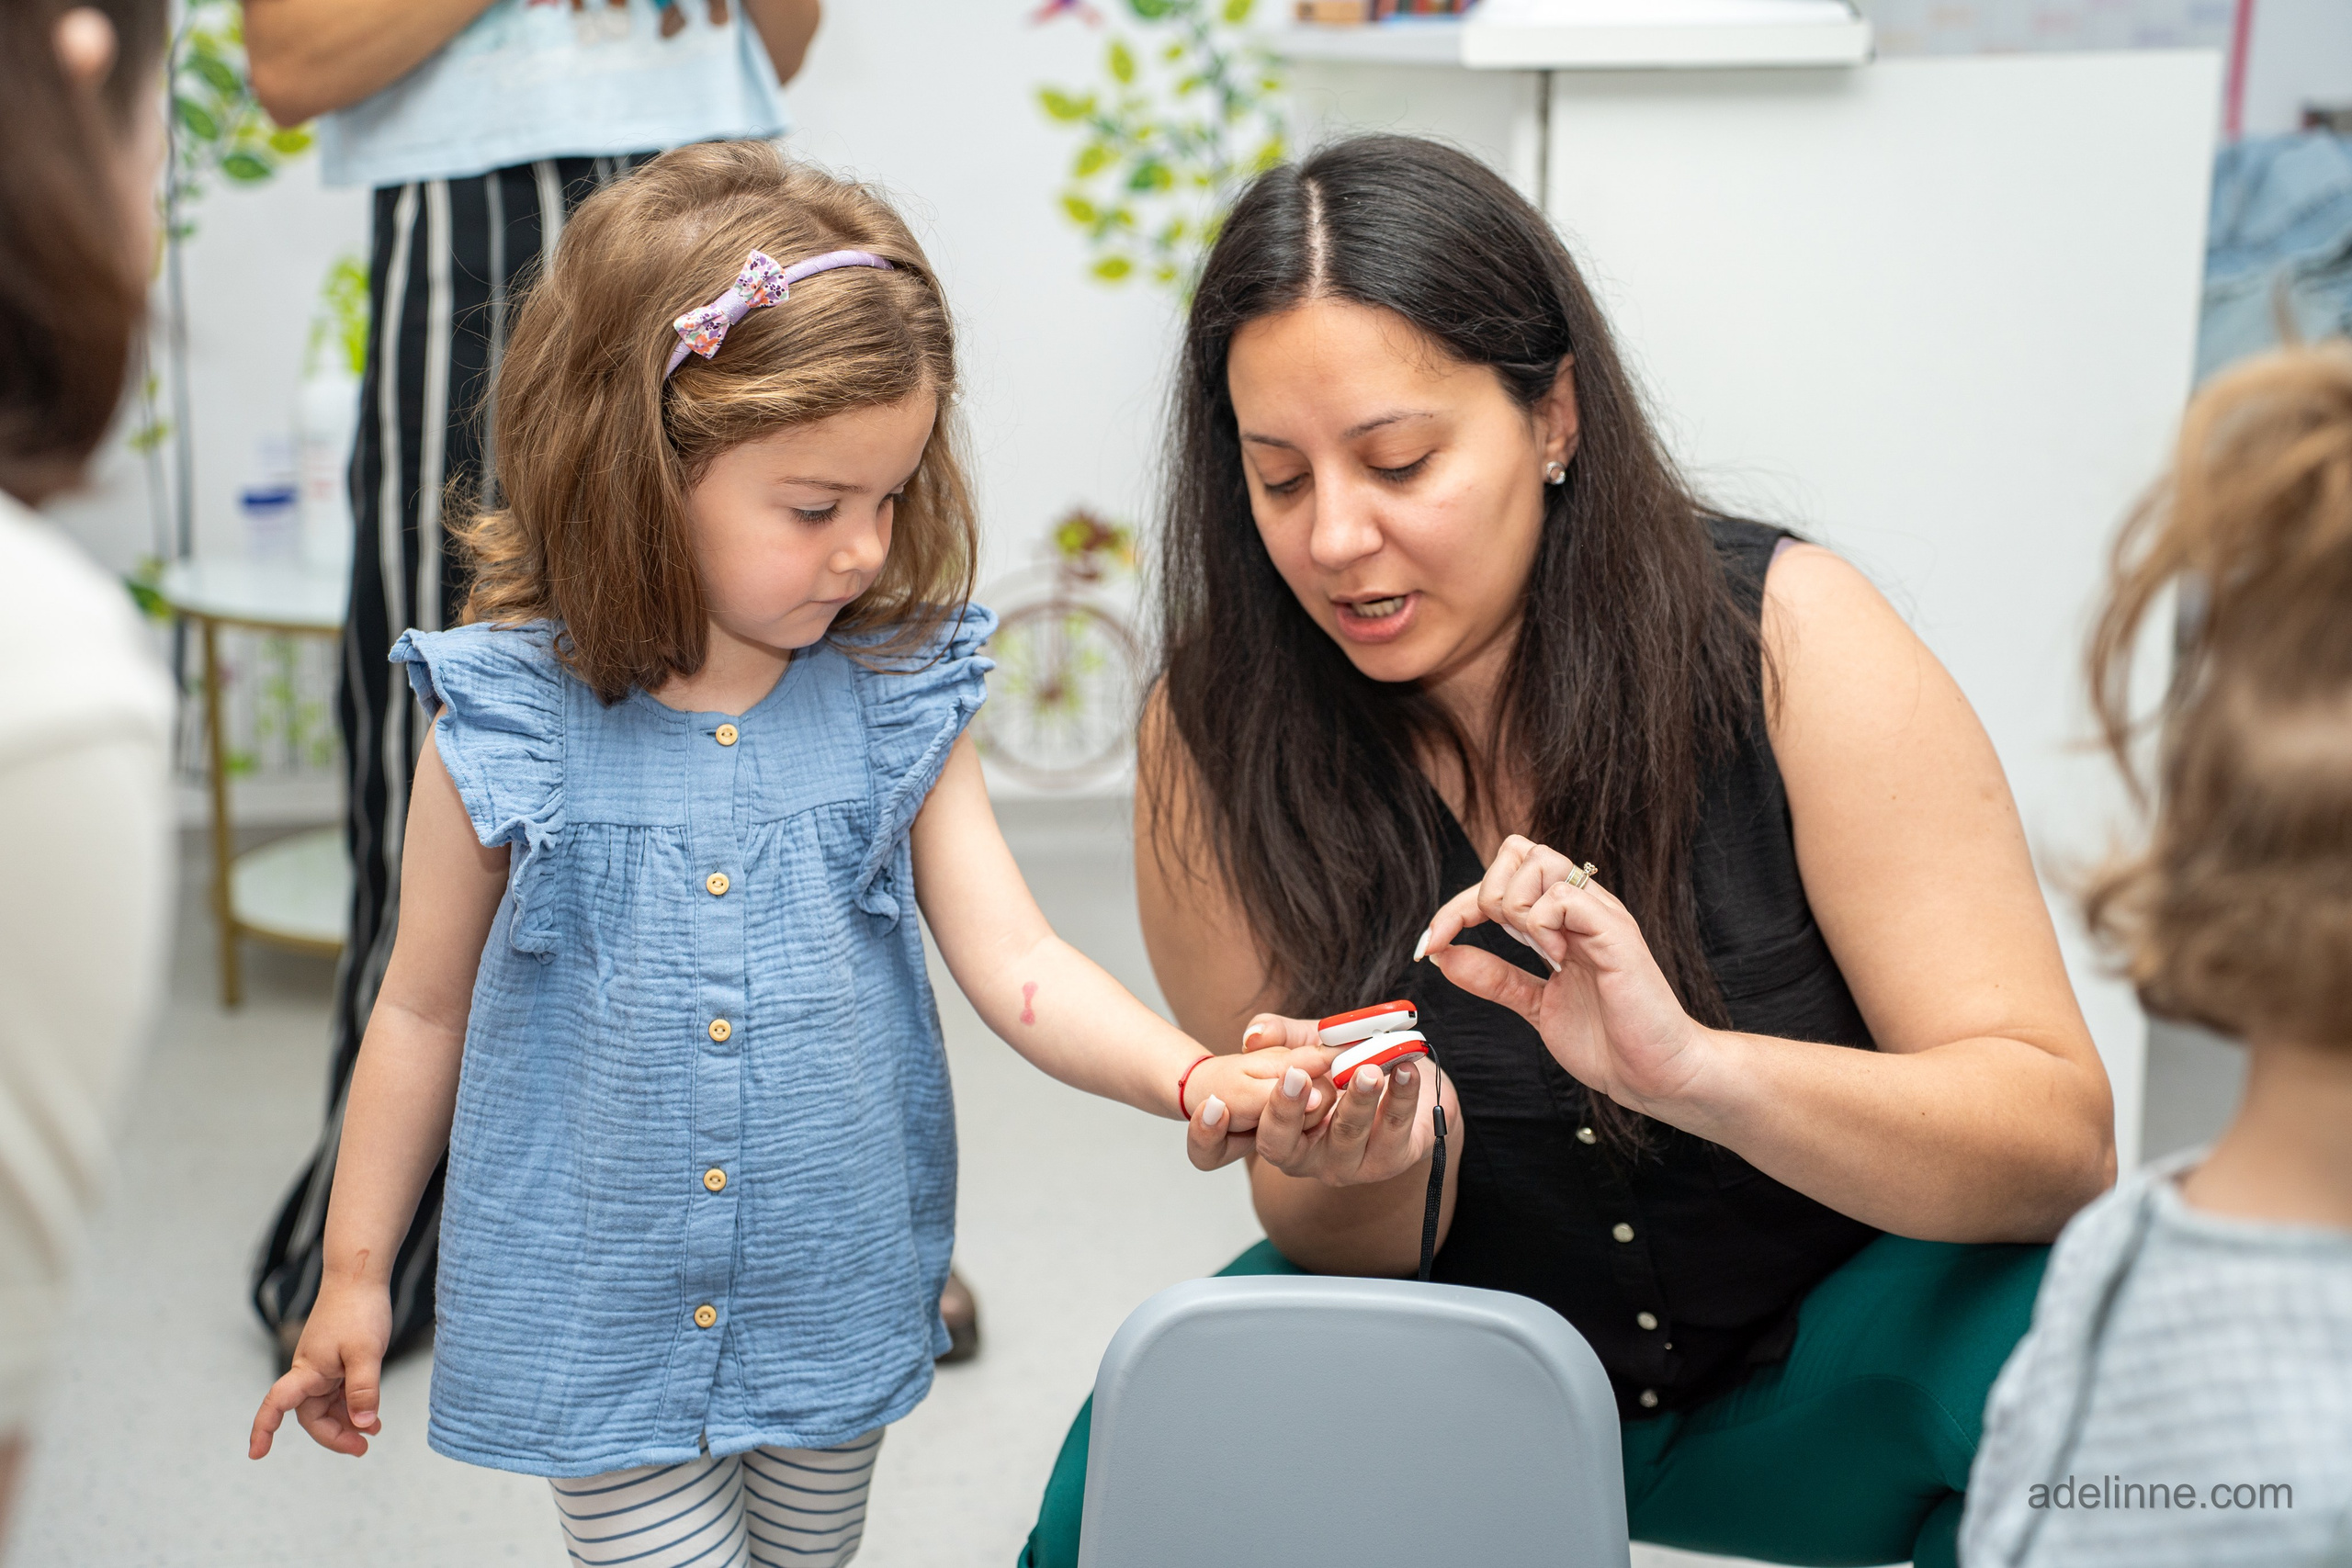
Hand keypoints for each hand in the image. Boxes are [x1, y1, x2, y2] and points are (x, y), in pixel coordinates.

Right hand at [248, 1277, 391, 1458]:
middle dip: (334, 1434)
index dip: (263, 1429)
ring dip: (347, 1421)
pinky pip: (339, 1392)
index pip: (277, 1404)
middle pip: (312, 1415)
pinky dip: (353, 1405)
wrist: (361, 1277)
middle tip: (363, 1447)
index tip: (256, 1454)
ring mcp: (323, 1367)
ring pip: (328, 1406)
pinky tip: (371, 1415)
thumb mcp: (366, 1353)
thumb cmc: (358, 1311)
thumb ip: (364, 1389)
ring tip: (372, 1432)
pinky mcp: (336, 1361)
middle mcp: (310, 1372)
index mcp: (307, 1370)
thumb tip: (363, 1424)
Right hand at [1190, 1013, 1442, 1184]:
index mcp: (1273, 1131)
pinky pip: (1393, 1130)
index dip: (1208, 1134)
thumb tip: (1254, 1035)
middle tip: (1295, 1075)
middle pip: (1279, 1147)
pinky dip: (1400, 1097)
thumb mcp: (1308, 1042)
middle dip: (1286, 1111)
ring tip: (1368, 1069)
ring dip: (1356, 1099)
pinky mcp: (1389, 1159)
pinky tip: (1403, 1070)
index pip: (1223, 1146)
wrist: (1405, 1074)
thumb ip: (1280, 1035)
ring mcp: (1345, 1163)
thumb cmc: (1347, 1063)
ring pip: (1344, 1136)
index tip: (1213, 1103)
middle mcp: (1302, 1156)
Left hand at [1421, 836, 1712, 1114]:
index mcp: (1561, 919)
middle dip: (1485, 895)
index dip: (1457, 905)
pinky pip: (1564, 897)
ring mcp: (1600, 915)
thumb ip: (1493, 977)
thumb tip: (1444, 954)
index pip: (1500, 875)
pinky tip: (1558, 961)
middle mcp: (1581, 907)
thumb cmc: (1608, 1040)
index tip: (1431, 944)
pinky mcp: (1617, 933)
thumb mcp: (1534, 1004)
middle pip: (1517, 849)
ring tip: (1539, 952)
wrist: (1655, 1075)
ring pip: (1539, 860)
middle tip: (1499, 945)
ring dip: (1516, 907)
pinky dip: (1543, 925)